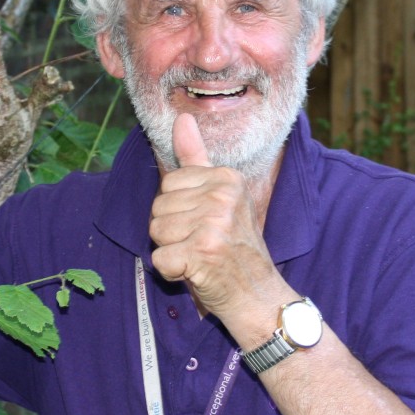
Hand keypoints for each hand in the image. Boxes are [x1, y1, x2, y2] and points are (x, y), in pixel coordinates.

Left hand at [148, 114, 282, 326]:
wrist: (259, 295)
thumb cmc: (235, 248)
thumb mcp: (221, 198)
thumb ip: (196, 158)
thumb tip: (181, 119)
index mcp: (226, 177)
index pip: (168, 184)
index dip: (178, 210)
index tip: (204, 224)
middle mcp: (223, 195)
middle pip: (158, 208)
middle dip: (172, 233)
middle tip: (203, 244)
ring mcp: (214, 223)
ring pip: (156, 233)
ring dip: (172, 252)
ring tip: (200, 256)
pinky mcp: (203, 251)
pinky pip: (160, 260)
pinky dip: (172, 273)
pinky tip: (197, 272)